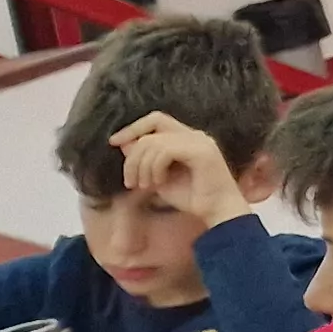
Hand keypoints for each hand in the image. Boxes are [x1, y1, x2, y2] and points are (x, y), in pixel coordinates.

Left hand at [110, 112, 254, 228]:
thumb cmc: (192, 197)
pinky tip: (158, 183)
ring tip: (145, 186)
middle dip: (133, 154)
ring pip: (153, 142)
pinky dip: (154, 168)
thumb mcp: (158, 177)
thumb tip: (124, 144)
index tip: (114, 143)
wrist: (218, 211)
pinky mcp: (201, 151)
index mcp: (187, 138)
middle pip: (151, 126)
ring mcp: (200, 141)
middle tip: (131, 181)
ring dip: (142, 167)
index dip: (133, 128)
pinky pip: (165, 151)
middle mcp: (195, 135)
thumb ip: (144, 160)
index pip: (155, 120)